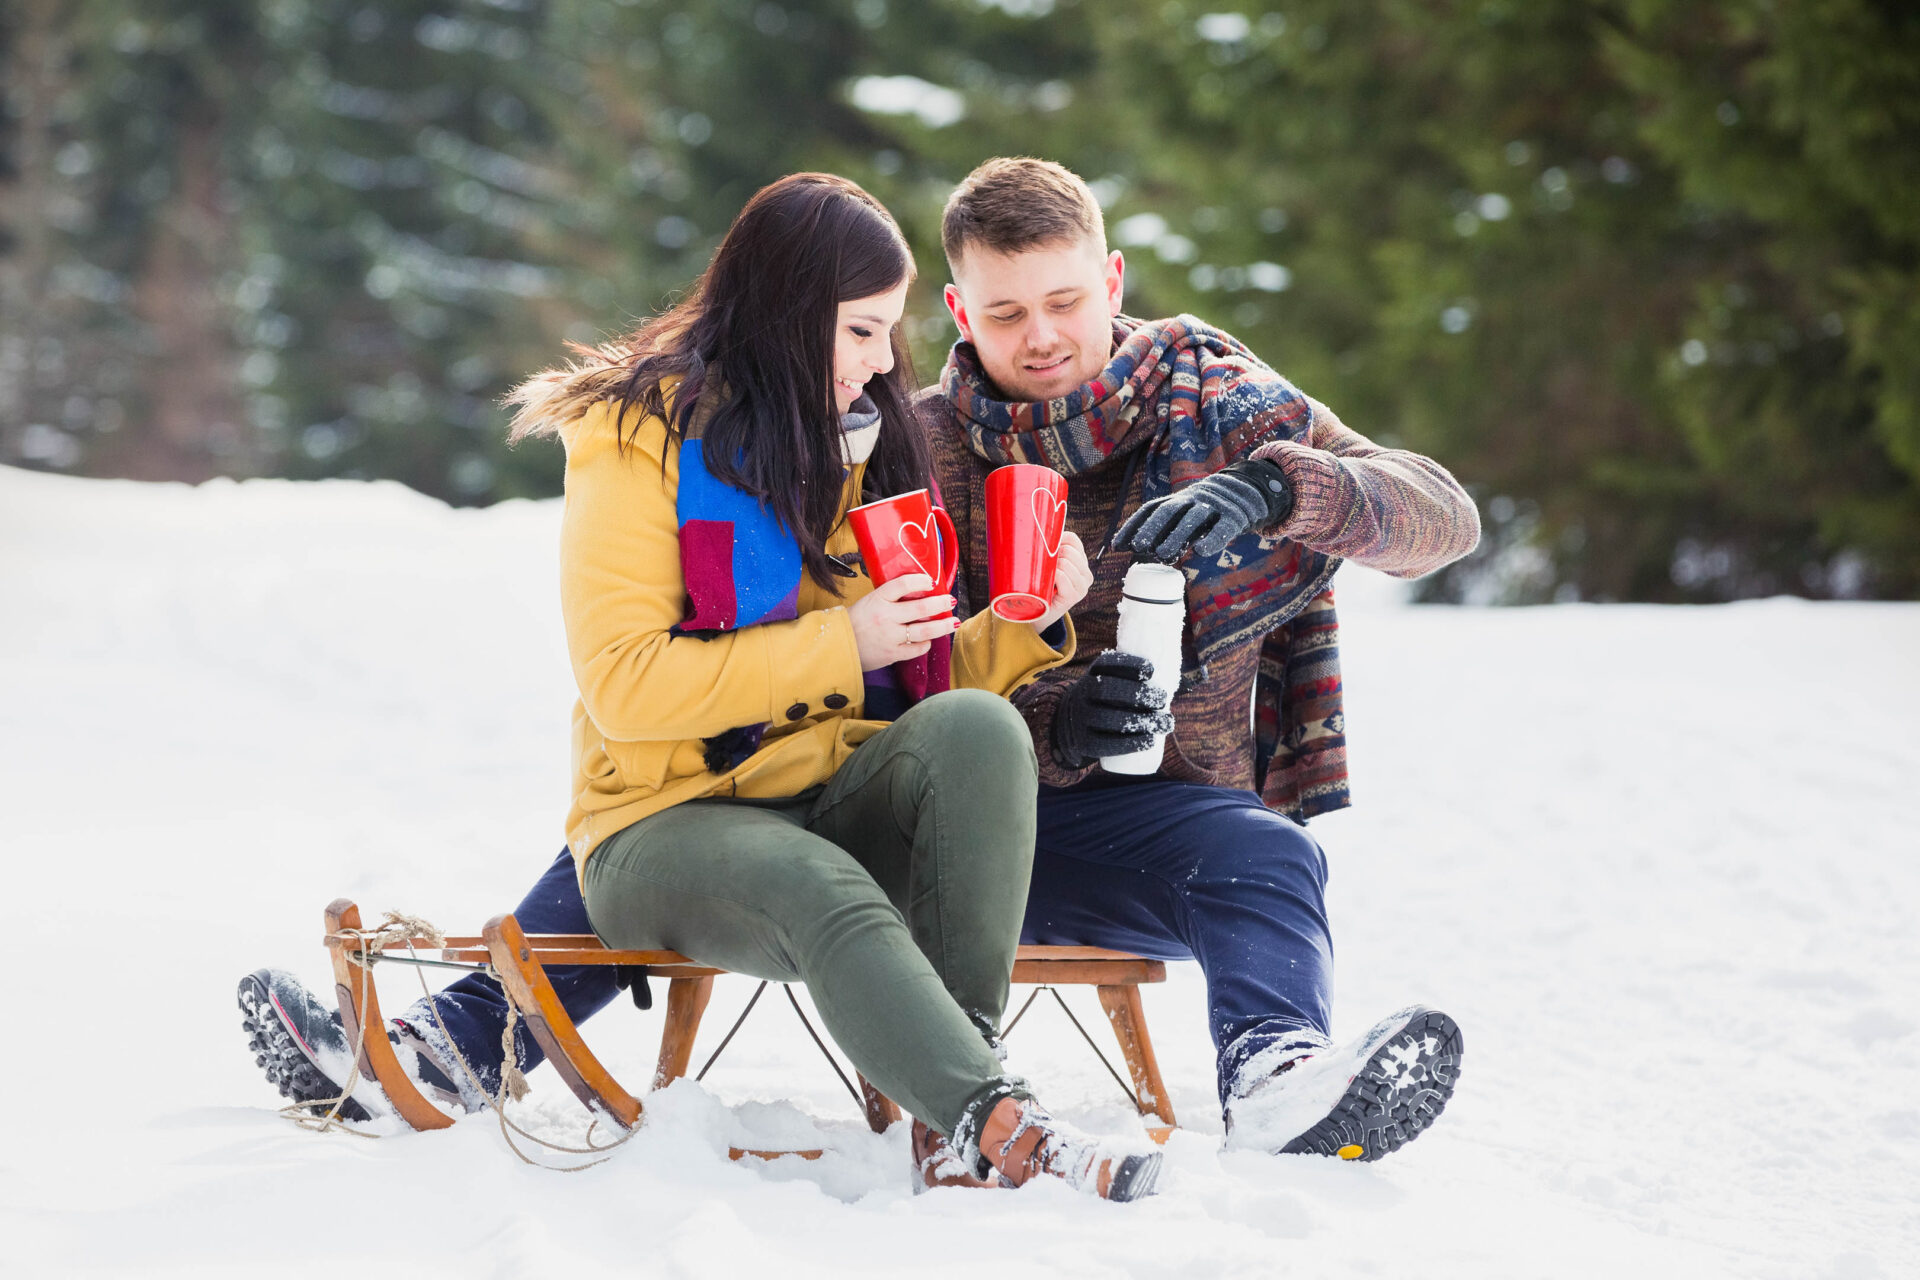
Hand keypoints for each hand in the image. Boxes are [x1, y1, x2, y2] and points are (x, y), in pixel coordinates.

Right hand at [848, 574, 957, 670]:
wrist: (837, 647)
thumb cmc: (855, 622)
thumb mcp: (868, 602)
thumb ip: (889, 597)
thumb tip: (917, 591)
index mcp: (877, 599)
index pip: (903, 584)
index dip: (920, 581)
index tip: (931, 581)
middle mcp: (886, 617)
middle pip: (921, 608)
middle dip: (940, 603)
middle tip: (950, 601)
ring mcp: (890, 637)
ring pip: (925, 630)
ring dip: (943, 626)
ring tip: (953, 622)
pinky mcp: (893, 654)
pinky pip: (917, 648)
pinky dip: (926, 644)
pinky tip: (929, 640)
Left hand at [1032, 530, 1090, 635]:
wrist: (1037, 615)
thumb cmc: (1040, 586)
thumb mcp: (1047, 566)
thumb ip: (1049, 551)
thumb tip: (1035, 528)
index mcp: (1081, 562)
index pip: (1072, 539)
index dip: (1056, 540)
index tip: (1044, 551)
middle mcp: (1085, 574)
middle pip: (1069, 550)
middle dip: (1052, 555)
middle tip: (1041, 569)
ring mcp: (1082, 586)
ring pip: (1066, 562)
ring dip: (1050, 567)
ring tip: (1044, 579)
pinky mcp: (1074, 596)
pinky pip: (1062, 576)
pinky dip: (1053, 576)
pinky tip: (1047, 583)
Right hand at [1050, 651, 1173, 768]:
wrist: (1075, 723)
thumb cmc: (1109, 700)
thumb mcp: (1114, 681)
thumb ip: (1138, 677)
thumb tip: (1174, 672)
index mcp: (1093, 673)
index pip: (1106, 664)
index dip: (1128, 665)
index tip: (1151, 670)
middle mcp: (1082, 693)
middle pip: (1106, 689)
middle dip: (1137, 693)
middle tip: (1163, 699)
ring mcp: (1080, 719)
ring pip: (1107, 718)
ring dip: (1140, 721)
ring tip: (1166, 723)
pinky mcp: (1084, 743)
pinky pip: (1105, 744)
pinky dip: (1130, 743)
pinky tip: (1150, 741)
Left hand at [1112, 458, 1293, 563]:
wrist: (1249, 490)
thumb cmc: (1209, 510)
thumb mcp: (1186, 513)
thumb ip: (1167, 529)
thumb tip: (1137, 548)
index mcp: (1177, 499)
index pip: (1150, 509)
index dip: (1133, 526)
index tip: (1116, 545)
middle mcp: (1192, 498)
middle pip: (1169, 510)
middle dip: (1151, 528)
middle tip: (1138, 547)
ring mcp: (1213, 505)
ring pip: (1192, 518)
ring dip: (1177, 536)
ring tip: (1164, 556)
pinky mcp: (1235, 515)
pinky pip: (1223, 527)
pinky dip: (1212, 538)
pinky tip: (1202, 551)